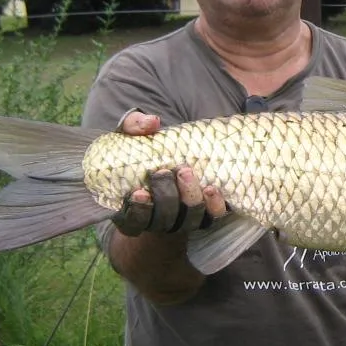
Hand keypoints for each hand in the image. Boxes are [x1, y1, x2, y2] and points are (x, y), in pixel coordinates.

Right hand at [112, 111, 227, 235]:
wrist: (171, 158)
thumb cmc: (143, 150)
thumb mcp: (131, 135)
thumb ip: (134, 126)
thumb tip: (152, 122)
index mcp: (134, 209)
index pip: (132, 222)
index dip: (137, 211)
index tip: (139, 192)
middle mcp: (159, 220)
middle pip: (164, 219)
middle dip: (165, 197)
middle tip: (165, 172)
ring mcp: (184, 218)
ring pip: (189, 219)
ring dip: (188, 197)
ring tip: (186, 172)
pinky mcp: (206, 213)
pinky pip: (212, 216)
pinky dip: (213, 204)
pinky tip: (211, 189)